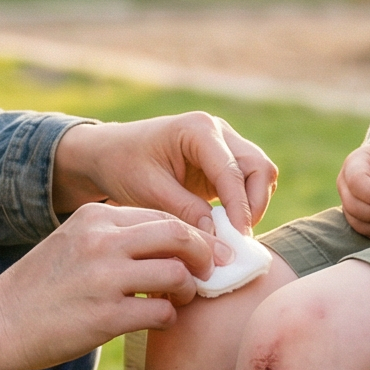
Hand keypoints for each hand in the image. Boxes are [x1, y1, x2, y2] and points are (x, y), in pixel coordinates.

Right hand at [0, 203, 217, 369]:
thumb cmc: (40, 287)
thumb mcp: (73, 243)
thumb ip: (114, 237)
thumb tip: (171, 243)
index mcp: (95, 217)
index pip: (162, 216)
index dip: (190, 234)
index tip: (202, 252)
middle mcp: (102, 241)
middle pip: (179, 235)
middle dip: (203, 254)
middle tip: (208, 272)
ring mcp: (105, 279)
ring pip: (177, 273)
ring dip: (188, 290)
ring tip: (180, 299)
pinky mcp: (106, 317)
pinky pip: (163, 313)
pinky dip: (170, 318)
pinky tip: (159, 321)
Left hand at [51, 112, 277, 235]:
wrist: (109, 153)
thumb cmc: (124, 166)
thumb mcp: (150, 191)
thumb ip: (186, 211)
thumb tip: (219, 238)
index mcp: (198, 129)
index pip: (232, 171)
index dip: (239, 208)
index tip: (238, 240)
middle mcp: (218, 131)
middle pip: (259, 167)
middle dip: (254, 205)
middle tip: (238, 240)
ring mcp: (223, 144)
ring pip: (260, 173)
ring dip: (253, 205)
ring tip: (233, 235)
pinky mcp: (222, 161)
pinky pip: (248, 181)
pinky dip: (246, 204)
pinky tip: (227, 227)